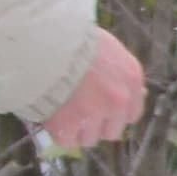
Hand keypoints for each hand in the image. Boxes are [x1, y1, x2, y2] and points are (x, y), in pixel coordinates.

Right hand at [37, 28, 145, 151]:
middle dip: (96, 125)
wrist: (45, 40)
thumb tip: (114, 88)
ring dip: (75, 129)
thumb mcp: (104, 46)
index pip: (131, 114)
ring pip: (88, 138)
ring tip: (59, 112)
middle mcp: (118, 100)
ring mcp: (94, 114)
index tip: (101, 112)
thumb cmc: (72, 36)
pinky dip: (56, 131)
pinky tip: (49, 116)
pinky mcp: (69, 124)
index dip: (114, 115)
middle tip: (77, 113)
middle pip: (111, 131)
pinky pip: (65, 139)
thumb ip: (113, 70)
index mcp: (130, 77)